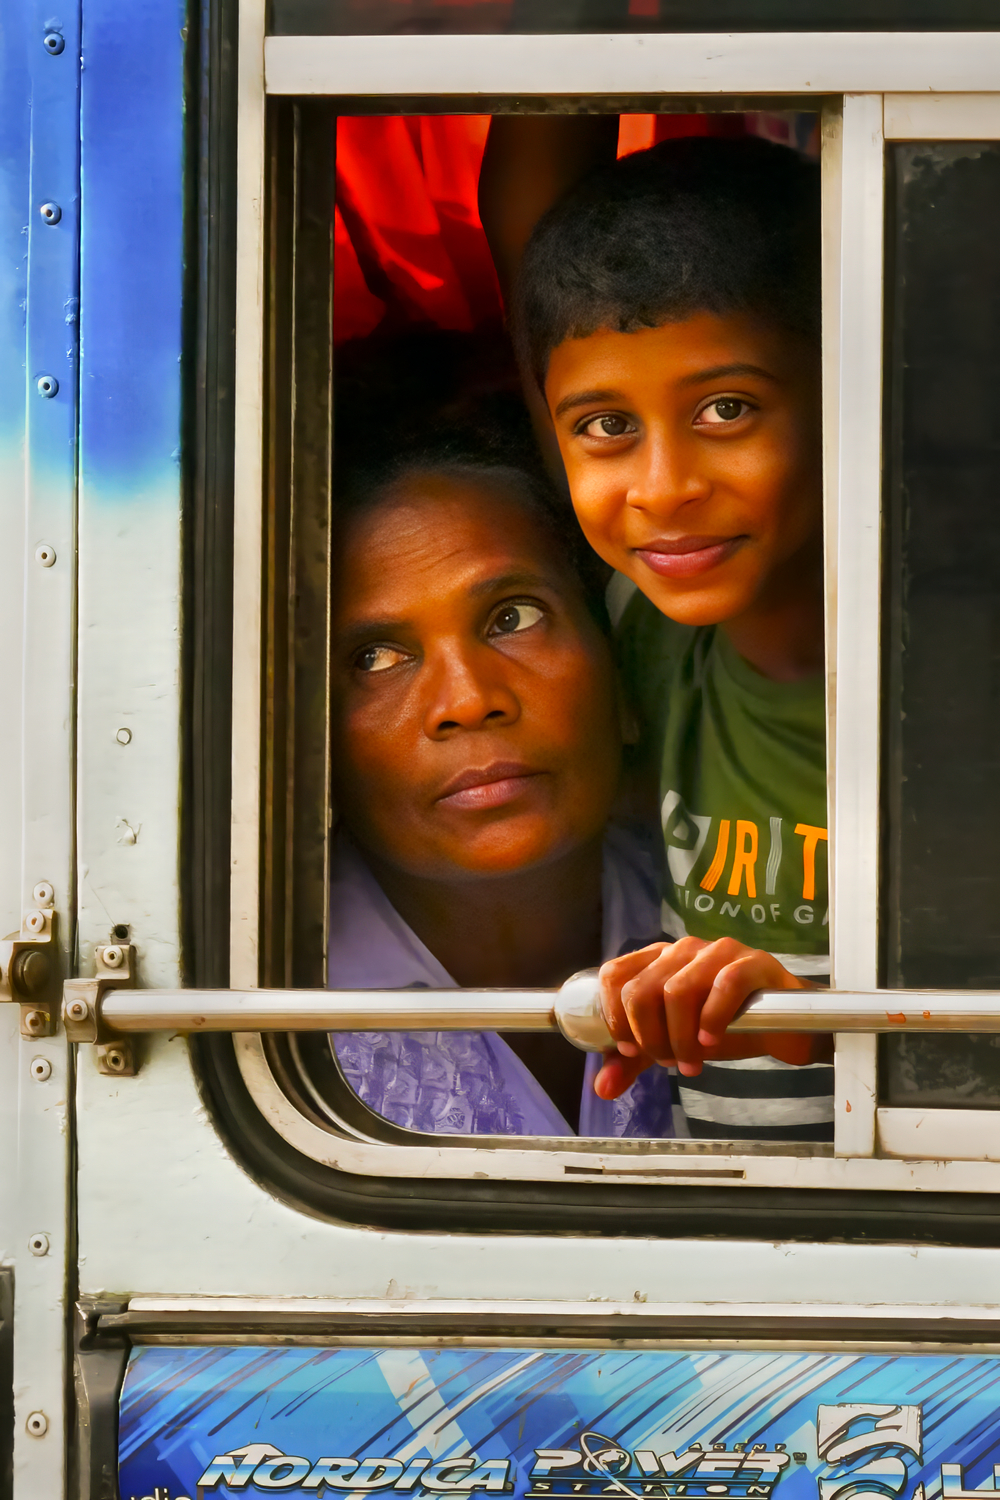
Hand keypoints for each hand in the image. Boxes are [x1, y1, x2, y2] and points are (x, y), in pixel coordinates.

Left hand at [593, 936, 830, 1100]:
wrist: (781, 1027)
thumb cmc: (721, 1027)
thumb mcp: (670, 1042)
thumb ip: (636, 1060)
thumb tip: (602, 1088)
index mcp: (656, 961)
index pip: (614, 975)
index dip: (614, 1016)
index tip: (630, 1050)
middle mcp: (682, 950)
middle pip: (641, 989)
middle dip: (649, 1036)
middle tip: (668, 1061)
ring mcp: (718, 952)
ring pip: (678, 990)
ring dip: (679, 1037)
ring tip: (691, 1062)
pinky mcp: (752, 964)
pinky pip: (724, 985)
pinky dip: (712, 1020)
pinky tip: (712, 1043)